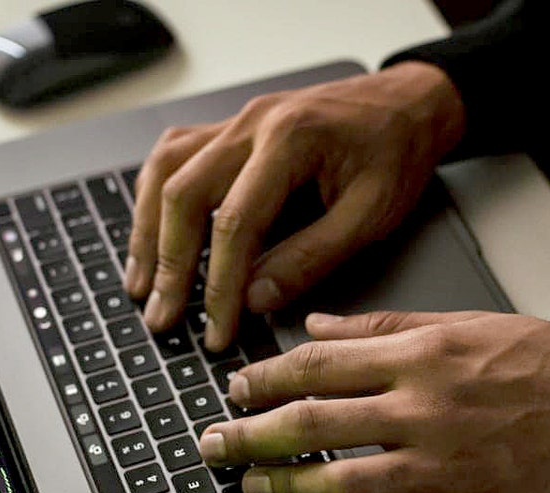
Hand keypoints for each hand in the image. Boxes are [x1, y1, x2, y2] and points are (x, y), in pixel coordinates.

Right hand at [124, 62, 465, 350]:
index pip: (236, 222)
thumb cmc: (396, 152)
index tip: (217, 330)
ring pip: (166, 171)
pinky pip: (175, 157)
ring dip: (147, 230)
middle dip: (169, 264)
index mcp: (291, 139)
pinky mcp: (231, 129)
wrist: (408, 105)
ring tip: (141, 284)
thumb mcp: (371, 214)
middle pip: (184, 193)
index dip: (221, 284)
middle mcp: (252, 124)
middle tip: (163, 317)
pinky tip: (150, 231)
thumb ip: (312, 257)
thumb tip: (256, 299)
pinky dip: (155, 197)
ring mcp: (236, 122)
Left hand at [197, 311, 549, 492]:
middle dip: (251, 436)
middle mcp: (427, 410)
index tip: (236, 388)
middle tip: (215, 444)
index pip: (320, 365)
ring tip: (254, 492)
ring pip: (346, 487)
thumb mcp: (471, 322)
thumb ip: (388, 325)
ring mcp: (449, 469)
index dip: (265, 378)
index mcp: (424, 356)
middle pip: (314, 425)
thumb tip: (321, 326)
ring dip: (289, 492)